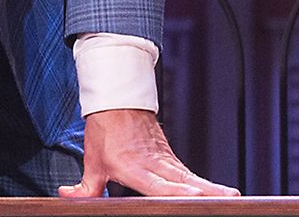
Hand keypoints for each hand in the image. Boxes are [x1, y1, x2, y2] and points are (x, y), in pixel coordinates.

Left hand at [58, 108, 237, 197]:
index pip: (158, 182)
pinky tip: (217, 192)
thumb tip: (67, 196)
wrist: (117, 100)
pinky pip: (187, 173)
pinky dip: (203, 183)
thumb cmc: (105, 129)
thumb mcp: (92, 159)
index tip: (192, 193)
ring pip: (190, 176)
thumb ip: (85, 186)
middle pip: (183, 180)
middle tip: (228, 198)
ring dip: (210, 186)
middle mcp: (153, 163)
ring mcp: (163, 159)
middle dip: (204, 191)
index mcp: (133, 166)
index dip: (175, 189)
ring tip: (231, 196)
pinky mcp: (169, 157)